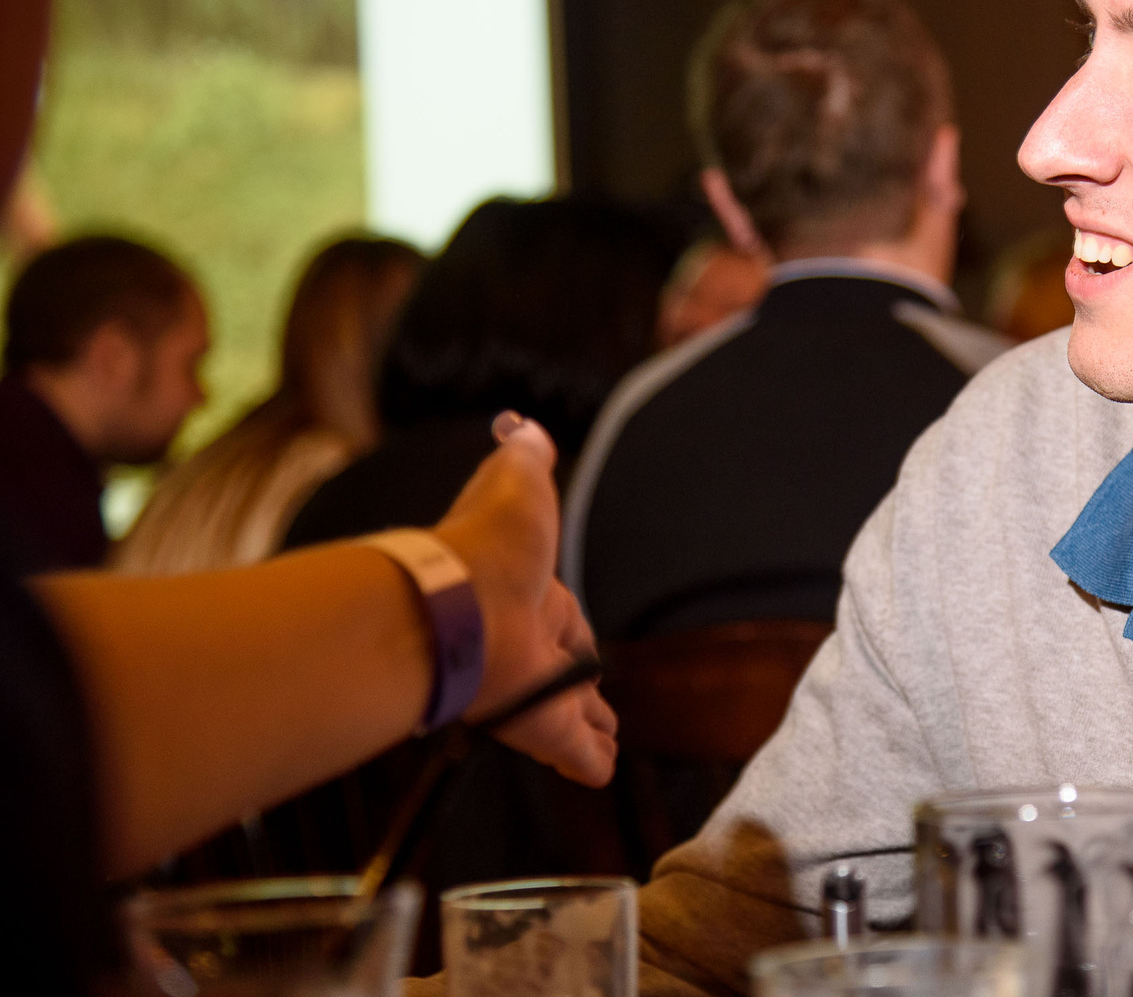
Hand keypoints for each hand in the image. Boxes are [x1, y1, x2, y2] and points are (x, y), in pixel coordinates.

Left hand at [433, 414, 617, 785]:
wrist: (456, 605)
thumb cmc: (487, 544)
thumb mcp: (515, 483)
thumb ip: (524, 457)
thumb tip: (521, 425)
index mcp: (530, 594)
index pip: (561, 617)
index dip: (575, 633)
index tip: (583, 648)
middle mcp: (528, 644)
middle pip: (564, 672)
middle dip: (582, 691)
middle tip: (601, 711)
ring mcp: (532, 689)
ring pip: (567, 716)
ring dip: (586, 731)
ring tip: (607, 747)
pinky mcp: (540, 728)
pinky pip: (572, 751)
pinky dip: (588, 763)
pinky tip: (601, 777)